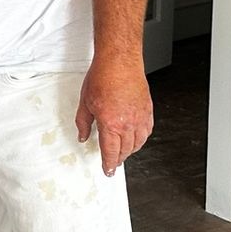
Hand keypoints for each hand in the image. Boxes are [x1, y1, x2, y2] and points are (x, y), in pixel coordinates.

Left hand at [75, 54, 152, 175]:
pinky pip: (147, 131)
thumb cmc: (103, 77)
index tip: (108, 170)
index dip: (108, 164)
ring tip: (124, 152)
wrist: (119, 61)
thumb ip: (83, 123)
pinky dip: (141, 138)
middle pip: (125, 150)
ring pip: (138, 143)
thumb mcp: (85, 102)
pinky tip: (137, 138)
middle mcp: (127, 124)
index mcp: (110, 124)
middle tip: (114, 162)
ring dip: (130, 150)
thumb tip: (83, 136)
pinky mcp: (148, 110)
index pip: (110, 152)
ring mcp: (140, 117)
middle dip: (118, 158)